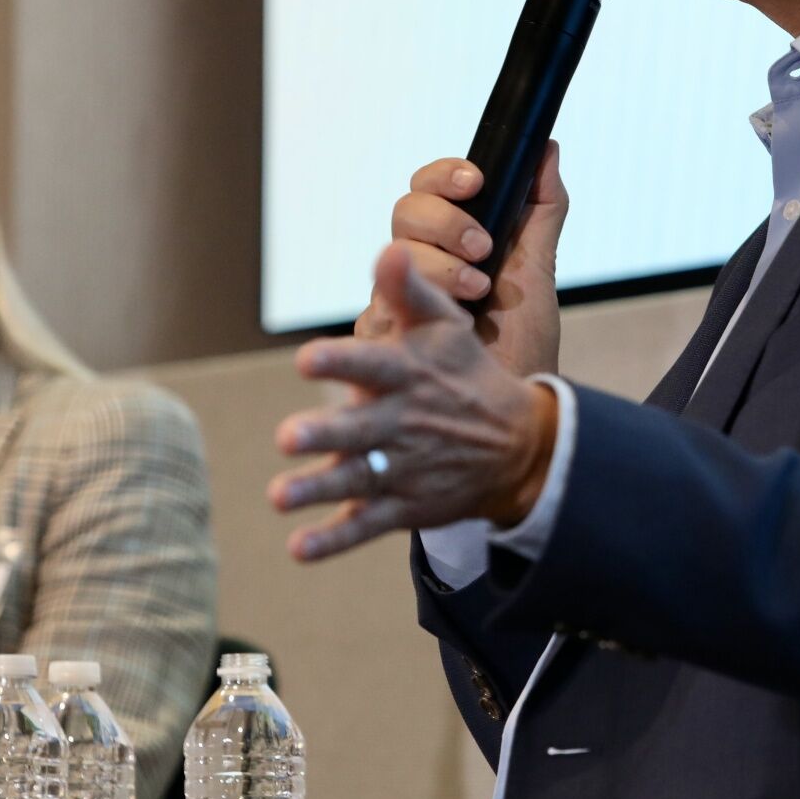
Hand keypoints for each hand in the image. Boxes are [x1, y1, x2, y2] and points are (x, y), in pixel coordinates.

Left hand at [272, 242, 558, 559]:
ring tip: (279, 496)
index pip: (371, 364)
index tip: (305, 357)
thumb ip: (410, 292)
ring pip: (355, 481)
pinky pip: (364, 526)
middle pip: (357, 429)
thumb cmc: (466, 375)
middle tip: (288, 435)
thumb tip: (386, 249)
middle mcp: (400, 423)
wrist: (520, 447)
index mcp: (406, 376)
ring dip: (317, 489)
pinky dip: (333, 541)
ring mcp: (401, 469)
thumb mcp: (447, 328)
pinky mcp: (403, 507)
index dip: (340, 360)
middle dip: (324, 433)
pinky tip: (298, 549)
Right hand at [354, 142, 567, 379]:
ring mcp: (393, 299)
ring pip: (391, 255)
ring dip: (440, 267)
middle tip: (483, 249)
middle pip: (404, 212)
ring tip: (476, 294)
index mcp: (448, 241)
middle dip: (446, 221)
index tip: (476, 181)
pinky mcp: (380, 337)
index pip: (429, 188)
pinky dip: (417, 307)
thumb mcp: (538, 270)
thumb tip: (547, 146)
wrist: (515, 407)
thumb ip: (541, 210)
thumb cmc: (522, 343)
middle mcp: (415, 265)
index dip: (445, 176)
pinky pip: (379, 306)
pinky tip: (450, 322)